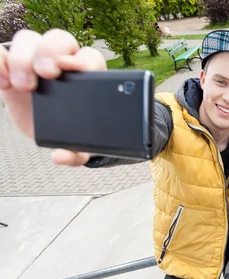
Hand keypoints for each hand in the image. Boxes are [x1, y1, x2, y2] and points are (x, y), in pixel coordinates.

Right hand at [0, 29, 106, 165]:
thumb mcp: (75, 147)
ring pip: (29, 40)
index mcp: (86, 77)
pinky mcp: (10, 65)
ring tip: (21, 85)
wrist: (43, 129)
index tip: (75, 70)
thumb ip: (74, 154)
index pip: (89, 57)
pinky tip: (3, 82)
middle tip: (46, 74)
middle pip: (59, 39)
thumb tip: (60, 157)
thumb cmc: (66, 131)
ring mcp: (33, 60)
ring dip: (22, 58)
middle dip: (51, 52)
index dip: (83, 59)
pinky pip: (0, 51)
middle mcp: (60, 62)